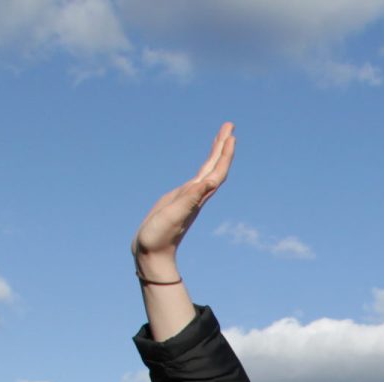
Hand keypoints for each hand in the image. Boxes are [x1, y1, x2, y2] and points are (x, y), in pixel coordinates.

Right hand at [132, 121, 234, 271]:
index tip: (231, 135)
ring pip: (207, 172)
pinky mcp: (179, 201)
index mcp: (197, 197)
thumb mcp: (175, 215)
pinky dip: (202, 168)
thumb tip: (210, 182)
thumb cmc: (160, 237)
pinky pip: (196, 180)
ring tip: (221, 137)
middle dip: (222, 146)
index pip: (216, 172)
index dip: (224, 154)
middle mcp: (196, 196)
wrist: (152, 254)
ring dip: (215, 154)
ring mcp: (189, 198)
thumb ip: (191, 198)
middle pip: (215, 167)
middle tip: (229, 125)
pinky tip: (203, 168)